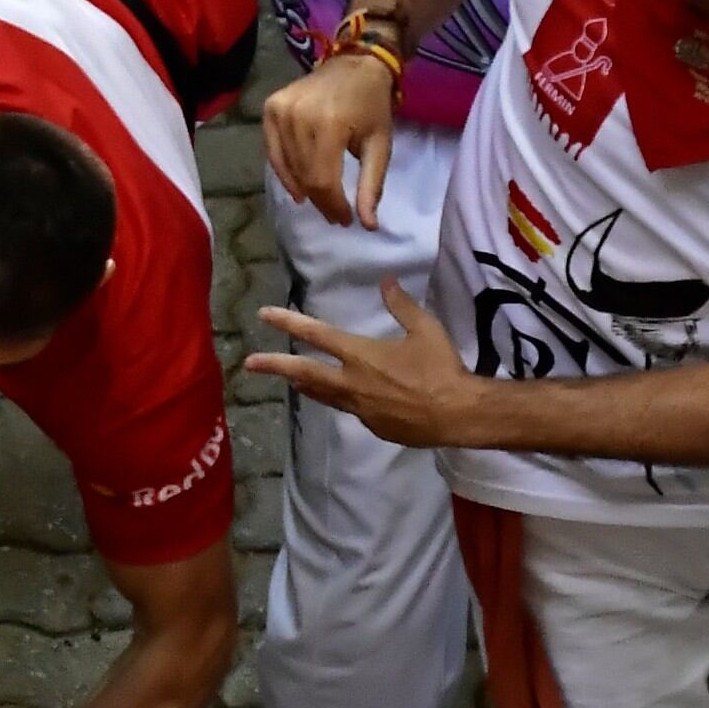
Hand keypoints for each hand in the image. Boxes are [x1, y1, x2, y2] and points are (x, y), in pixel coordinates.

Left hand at [247, 283, 482, 445]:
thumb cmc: (442, 369)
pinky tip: (346, 396)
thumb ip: (402, 305)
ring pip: (323, 394)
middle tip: (249, 363)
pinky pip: (350, 410)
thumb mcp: (425, 330)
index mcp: (361, 355)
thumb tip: (386, 281)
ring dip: (304, 384)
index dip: (288, 322)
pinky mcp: (372, 426)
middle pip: (304, 372)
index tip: (263, 315)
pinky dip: (342, 400)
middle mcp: (352, 383)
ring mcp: (359, 408)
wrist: (459, 415)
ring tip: (290, 378)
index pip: (316, 334)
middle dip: (274, 366)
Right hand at [261, 49, 396, 226]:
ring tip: (320, 201)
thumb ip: (372, 186)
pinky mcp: (270, 109)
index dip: (333, 206)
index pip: (323, 179)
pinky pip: (272, 152)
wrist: (355, 64)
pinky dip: (284, 173)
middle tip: (335, 214)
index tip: (345, 220)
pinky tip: (298, 188)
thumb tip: (368, 226)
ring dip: (303, 190)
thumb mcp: (380, 146)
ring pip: (287, 167)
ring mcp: (279, 111)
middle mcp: (297, 116)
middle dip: (320, 201)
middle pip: (304, 176)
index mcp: (328, 124)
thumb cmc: (372, 105)